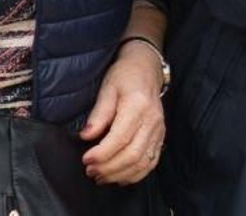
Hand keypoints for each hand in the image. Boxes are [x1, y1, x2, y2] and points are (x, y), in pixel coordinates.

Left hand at [79, 42, 165, 184]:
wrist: (146, 69)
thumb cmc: (125, 76)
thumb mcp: (107, 88)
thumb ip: (98, 114)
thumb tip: (86, 136)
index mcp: (138, 106)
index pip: (120, 138)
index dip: (102, 153)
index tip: (85, 159)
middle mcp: (152, 120)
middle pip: (132, 154)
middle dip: (109, 168)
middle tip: (89, 170)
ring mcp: (159, 130)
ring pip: (142, 162)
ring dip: (120, 174)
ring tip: (101, 176)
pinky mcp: (160, 136)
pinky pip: (151, 162)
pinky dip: (135, 174)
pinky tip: (119, 176)